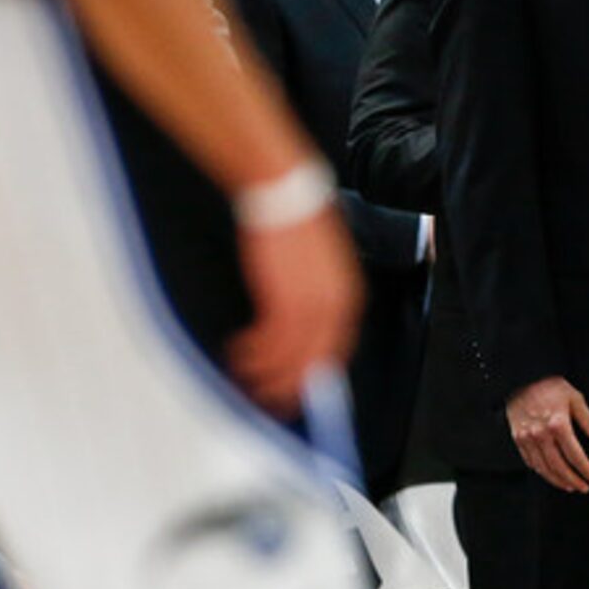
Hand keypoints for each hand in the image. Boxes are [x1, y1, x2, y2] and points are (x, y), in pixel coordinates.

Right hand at [228, 203, 362, 415]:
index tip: (297, 388)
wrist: (284, 192)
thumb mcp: (320, 263)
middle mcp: (335, 304)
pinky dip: (254, 353)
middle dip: (290, 383)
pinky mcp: (283, 298)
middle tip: (268, 397)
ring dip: (266, 371)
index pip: (336, 348)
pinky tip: (239, 353)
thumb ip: (319, 294)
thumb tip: (304, 324)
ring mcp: (311, 303)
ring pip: (290, 355)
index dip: (314, 372)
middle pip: (314, 359)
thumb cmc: (296, 225)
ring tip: (245, 375)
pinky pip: (270, 340)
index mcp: (348, 295)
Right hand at [507, 376, 588, 492]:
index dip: (586, 470)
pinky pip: (530, 462)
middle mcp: (541, 434)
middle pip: (559, 467)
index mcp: (558, 424)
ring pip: (543, 468)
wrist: (524, 378)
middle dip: (573, 480)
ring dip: (558, 481)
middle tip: (583, 487)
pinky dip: (541, 472)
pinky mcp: (518, 438)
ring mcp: (527, 438)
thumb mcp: (576, 399)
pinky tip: (550, 475)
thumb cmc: (550, 386)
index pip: (576, 456)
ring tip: (569, 486)